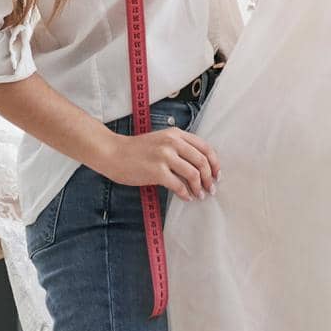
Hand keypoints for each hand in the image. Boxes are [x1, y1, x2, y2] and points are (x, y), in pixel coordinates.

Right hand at [96, 126, 220, 200]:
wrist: (113, 153)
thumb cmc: (136, 150)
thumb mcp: (160, 140)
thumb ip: (179, 147)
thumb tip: (199, 167)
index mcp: (175, 134)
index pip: (205, 147)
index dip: (215, 163)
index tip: (217, 175)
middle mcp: (172, 142)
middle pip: (202, 161)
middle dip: (210, 178)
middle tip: (211, 189)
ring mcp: (164, 156)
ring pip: (193, 174)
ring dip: (199, 188)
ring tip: (199, 195)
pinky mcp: (157, 171)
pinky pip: (178, 186)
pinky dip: (185, 194)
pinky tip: (186, 197)